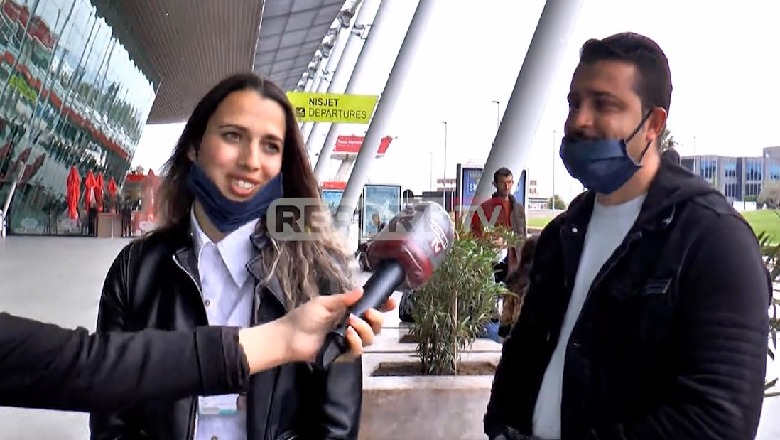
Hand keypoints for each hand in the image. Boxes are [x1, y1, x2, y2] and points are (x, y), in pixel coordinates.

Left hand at [281, 289, 395, 362]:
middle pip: (376, 326)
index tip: (391, 302)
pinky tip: (348, 335)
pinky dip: (356, 342)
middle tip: (368, 313)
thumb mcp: (323, 303)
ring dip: (365, 329)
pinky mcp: (343, 354)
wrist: (288, 336)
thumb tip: (361, 290)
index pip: (372, 309)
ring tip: (351, 323)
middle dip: (377, 318)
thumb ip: (343, 299)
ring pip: (370, 338)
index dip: (384, 306)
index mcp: (349, 312)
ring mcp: (348, 341)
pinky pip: (358, 351)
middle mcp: (352, 327)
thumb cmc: (303, 317)